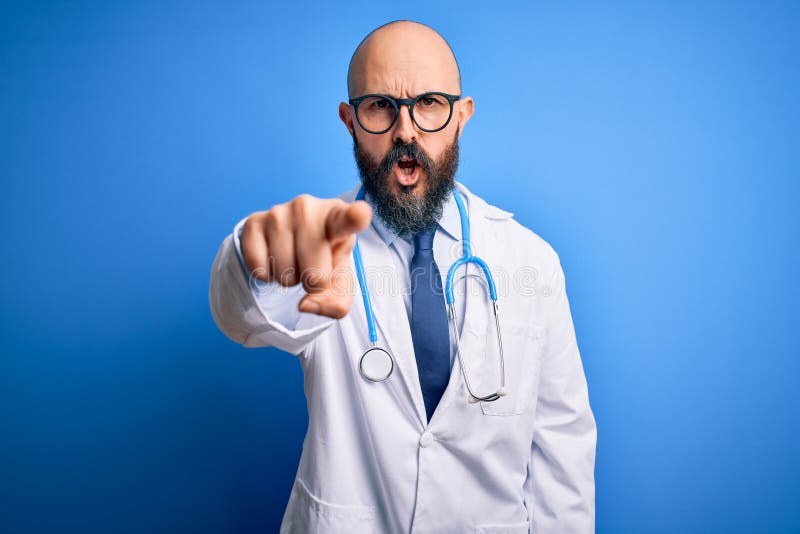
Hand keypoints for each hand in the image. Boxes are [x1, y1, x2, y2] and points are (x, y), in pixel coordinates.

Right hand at [241, 194, 371, 318]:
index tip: (360, 214)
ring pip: (284, 274)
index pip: (349, 218)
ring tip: (293, 258)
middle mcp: (308, 207)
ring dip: (288, 278)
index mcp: (339, 217)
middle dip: (312, 282)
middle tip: (311, 264)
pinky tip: (274, 256)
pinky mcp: (253, 222)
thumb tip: (305, 305)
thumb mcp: (340, 278)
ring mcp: (278, 212)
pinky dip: (266, 275)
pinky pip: (259, 269)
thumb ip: (336, 302)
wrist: (291, 235)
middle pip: (314, 275)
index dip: (355, 217)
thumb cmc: (324, 255)